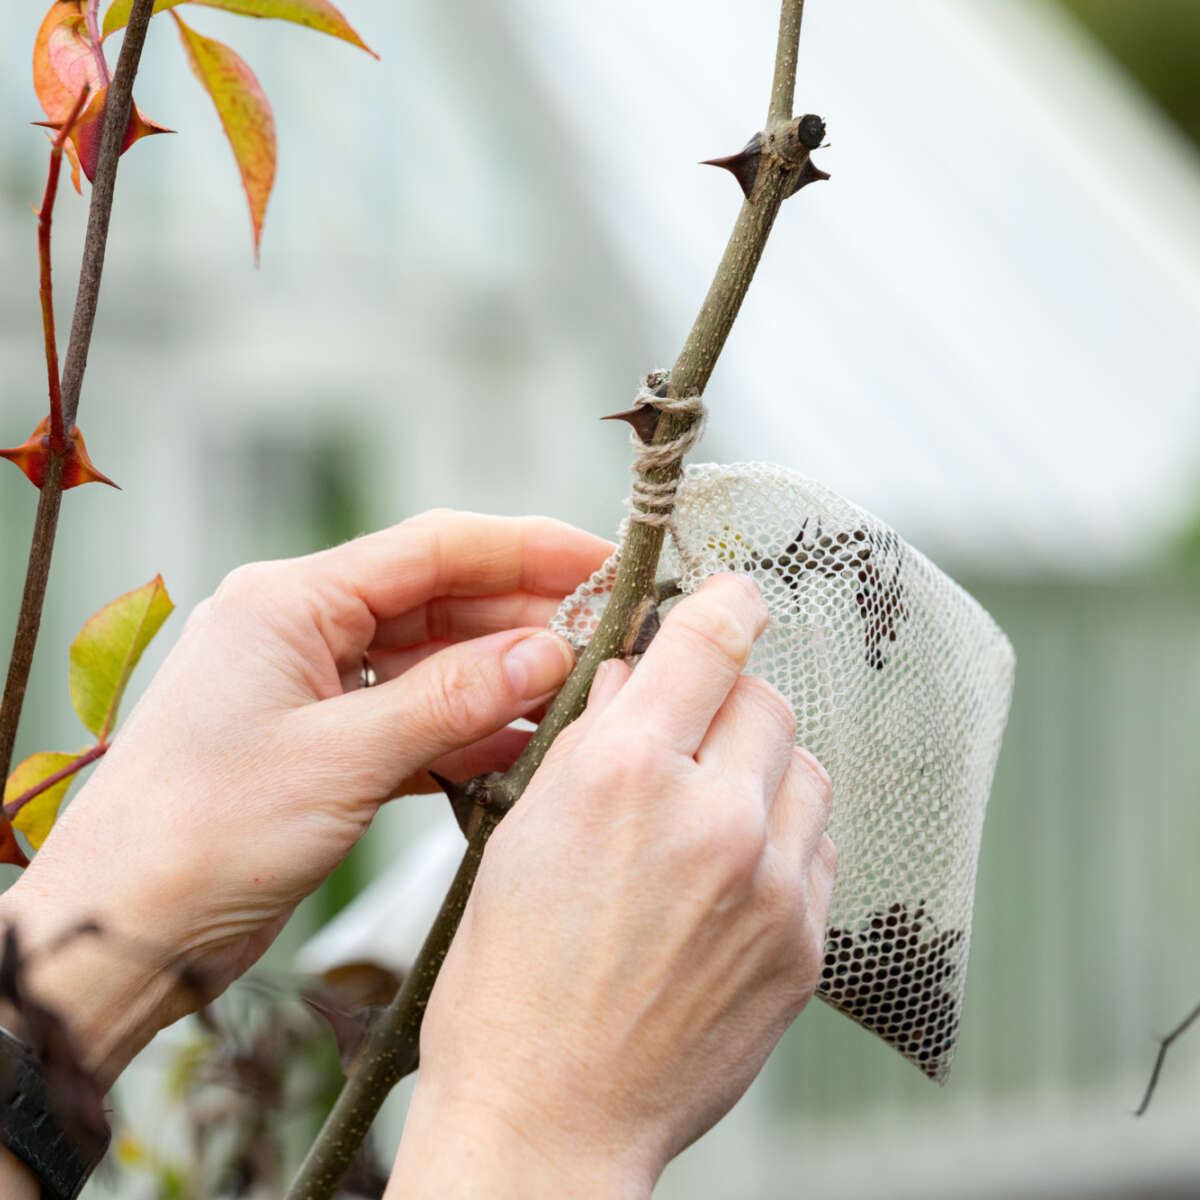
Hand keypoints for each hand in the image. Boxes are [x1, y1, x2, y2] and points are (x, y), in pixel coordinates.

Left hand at [0, 510, 609, 1086]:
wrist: (122, 936)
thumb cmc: (200, 836)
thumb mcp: (339, 761)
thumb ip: (450, 701)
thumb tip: (549, 652)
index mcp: (290, 601)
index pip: (433, 549)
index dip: (528, 549)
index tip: (606, 562)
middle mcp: (306, 631)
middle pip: (442, 604)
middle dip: (526, 621)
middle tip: (613, 641)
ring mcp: (318, 691)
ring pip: (436, 666)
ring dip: (504, 681)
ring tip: (586, 697)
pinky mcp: (329, 748)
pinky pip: (418, 722)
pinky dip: (470, 735)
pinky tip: (529, 749)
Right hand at [393, 574, 836, 1197]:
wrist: (550, 1115)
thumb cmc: (509, 981)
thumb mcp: (523, 832)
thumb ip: (594, 740)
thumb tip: (640, 680)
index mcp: (624, 775)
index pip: (706, 645)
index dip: (724, 605)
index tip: (737, 597)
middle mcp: (712, 818)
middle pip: (765, 702)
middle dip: (728, 700)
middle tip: (692, 728)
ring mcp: (771, 885)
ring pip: (805, 771)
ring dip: (762, 768)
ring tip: (711, 807)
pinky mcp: (803, 944)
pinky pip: (818, 849)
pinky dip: (782, 838)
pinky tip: (731, 871)